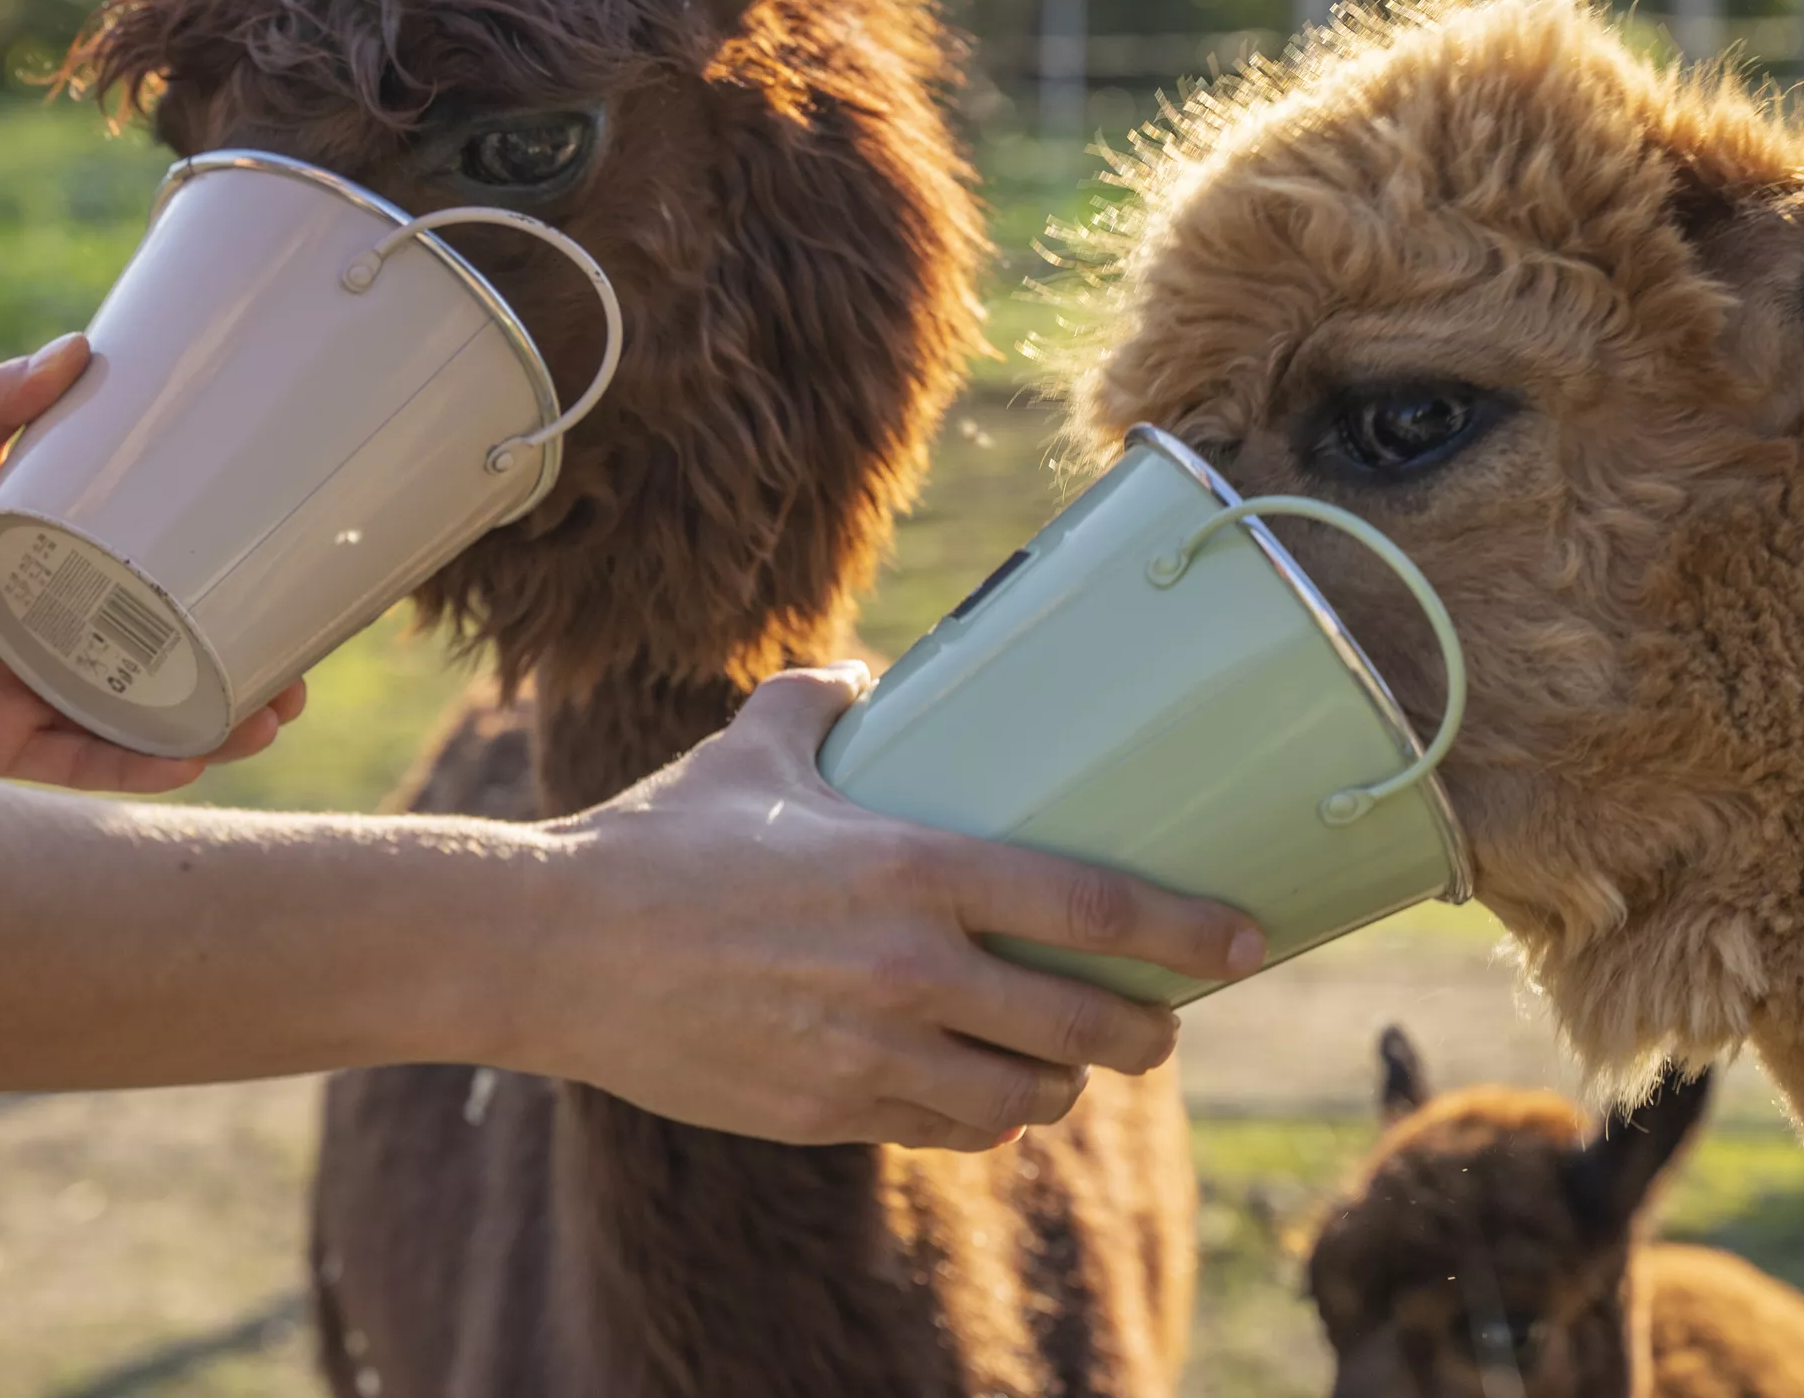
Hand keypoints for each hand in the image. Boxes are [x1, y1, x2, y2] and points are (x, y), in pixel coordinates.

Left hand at [0, 336, 305, 792]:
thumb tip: (77, 346)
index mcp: (51, 574)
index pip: (155, 591)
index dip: (222, 595)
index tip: (287, 585)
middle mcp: (51, 641)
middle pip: (167, 668)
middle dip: (239, 676)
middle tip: (298, 672)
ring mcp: (27, 695)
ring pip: (140, 723)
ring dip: (207, 726)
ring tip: (268, 715)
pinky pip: (78, 764)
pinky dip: (133, 764)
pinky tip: (189, 755)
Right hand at [524, 666, 1264, 1151]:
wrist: (556, 949)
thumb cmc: (661, 837)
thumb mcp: (754, 746)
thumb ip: (824, 699)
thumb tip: (868, 674)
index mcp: (915, 868)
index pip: (1093, 907)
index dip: (1188, 932)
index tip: (1247, 941)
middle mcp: (911, 971)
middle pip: (1086, 1025)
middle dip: (1146, 1033)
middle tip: (1160, 1021)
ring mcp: (871, 1055)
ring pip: (1026, 1095)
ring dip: (1061, 1080)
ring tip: (1065, 1058)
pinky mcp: (829, 1113)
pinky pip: (948, 1130)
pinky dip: (982, 1115)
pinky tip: (982, 1093)